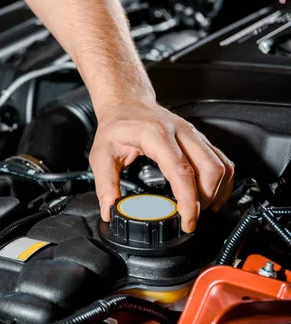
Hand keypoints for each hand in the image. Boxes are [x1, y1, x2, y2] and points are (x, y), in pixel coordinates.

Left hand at [89, 100, 234, 232]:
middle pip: (210, 169)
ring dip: (216, 192)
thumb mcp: (101, 155)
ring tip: (200, 210)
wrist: (127, 103)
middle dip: (205, 200)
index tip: (187, 221)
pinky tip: (211, 196)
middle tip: (190, 219)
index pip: (182, 170)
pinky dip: (222, 182)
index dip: (188, 199)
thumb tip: (110, 211)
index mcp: (156, 135)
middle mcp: (181, 132)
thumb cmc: (117, 126)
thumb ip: (105, 185)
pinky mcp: (200, 139)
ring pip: (221, 165)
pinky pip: (222, 161)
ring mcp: (194, 134)